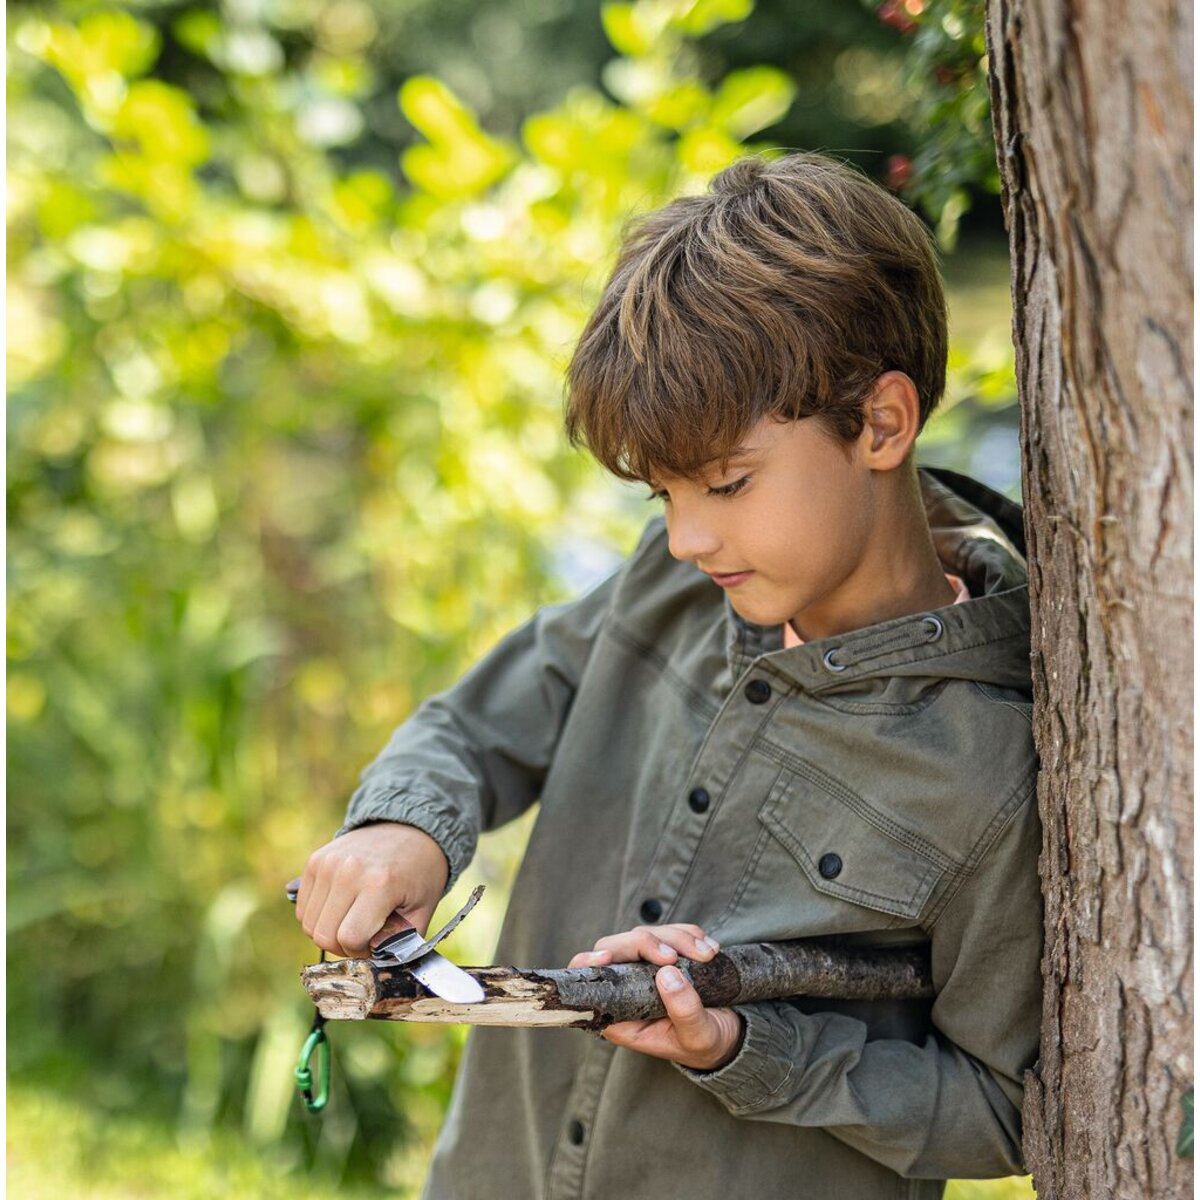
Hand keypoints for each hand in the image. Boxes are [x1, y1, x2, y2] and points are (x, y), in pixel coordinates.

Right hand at [292, 822, 449, 956]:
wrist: (409, 828)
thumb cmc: (419, 872)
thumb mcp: (423, 909)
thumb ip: (402, 943)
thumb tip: (377, 966)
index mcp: (378, 883)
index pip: (349, 938)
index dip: (361, 952)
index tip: (375, 944)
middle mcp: (347, 870)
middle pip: (323, 935)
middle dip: (343, 947)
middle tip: (364, 936)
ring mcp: (327, 863)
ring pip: (308, 924)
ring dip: (329, 932)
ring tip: (354, 920)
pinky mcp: (315, 861)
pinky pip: (304, 907)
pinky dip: (319, 916)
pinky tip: (342, 908)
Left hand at [568, 924, 744, 1071]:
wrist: (730, 1036)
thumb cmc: (706, 1044)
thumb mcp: (698, 1037)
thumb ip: (684, 1011)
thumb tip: (667, 974)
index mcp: (623, 1015)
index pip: (590, 981)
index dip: (588, 964)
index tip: (605, 956)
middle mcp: (628, 989)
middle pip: (617, 947)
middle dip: (646, 943)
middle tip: (674, 956)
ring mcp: (646, 968)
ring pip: (646, 934)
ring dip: (678, 938)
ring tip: (707, 955)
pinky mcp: (666, 954)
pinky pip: (670, 930)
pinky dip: (691, 934)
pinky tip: (710, 950)